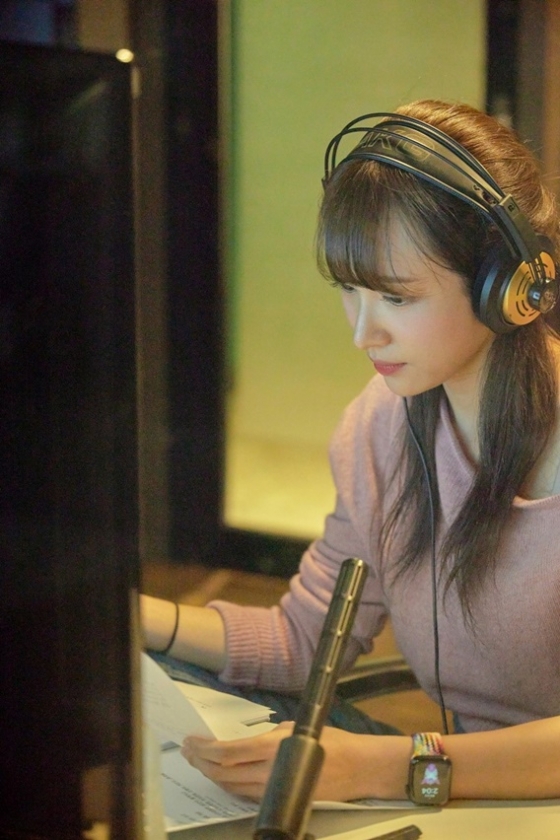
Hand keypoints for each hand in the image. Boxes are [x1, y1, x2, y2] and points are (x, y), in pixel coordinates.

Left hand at [181, 723, 406, 801]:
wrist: (358, 769)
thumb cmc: (330, 742)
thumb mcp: (295, 727)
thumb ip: (268, 735)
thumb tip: (245, 742)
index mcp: (272, 749)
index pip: (227, 752)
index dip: (204, 749)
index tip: (190, 740)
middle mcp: (269, 773)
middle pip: (223, 773)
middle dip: (200, 762)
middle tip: (187, 750)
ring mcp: (273, 791)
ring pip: (230, 787)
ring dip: (211, 774)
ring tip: (198, 761)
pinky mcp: (279, 801)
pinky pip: (244, 795)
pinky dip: (228, 784)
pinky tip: (222, 775)